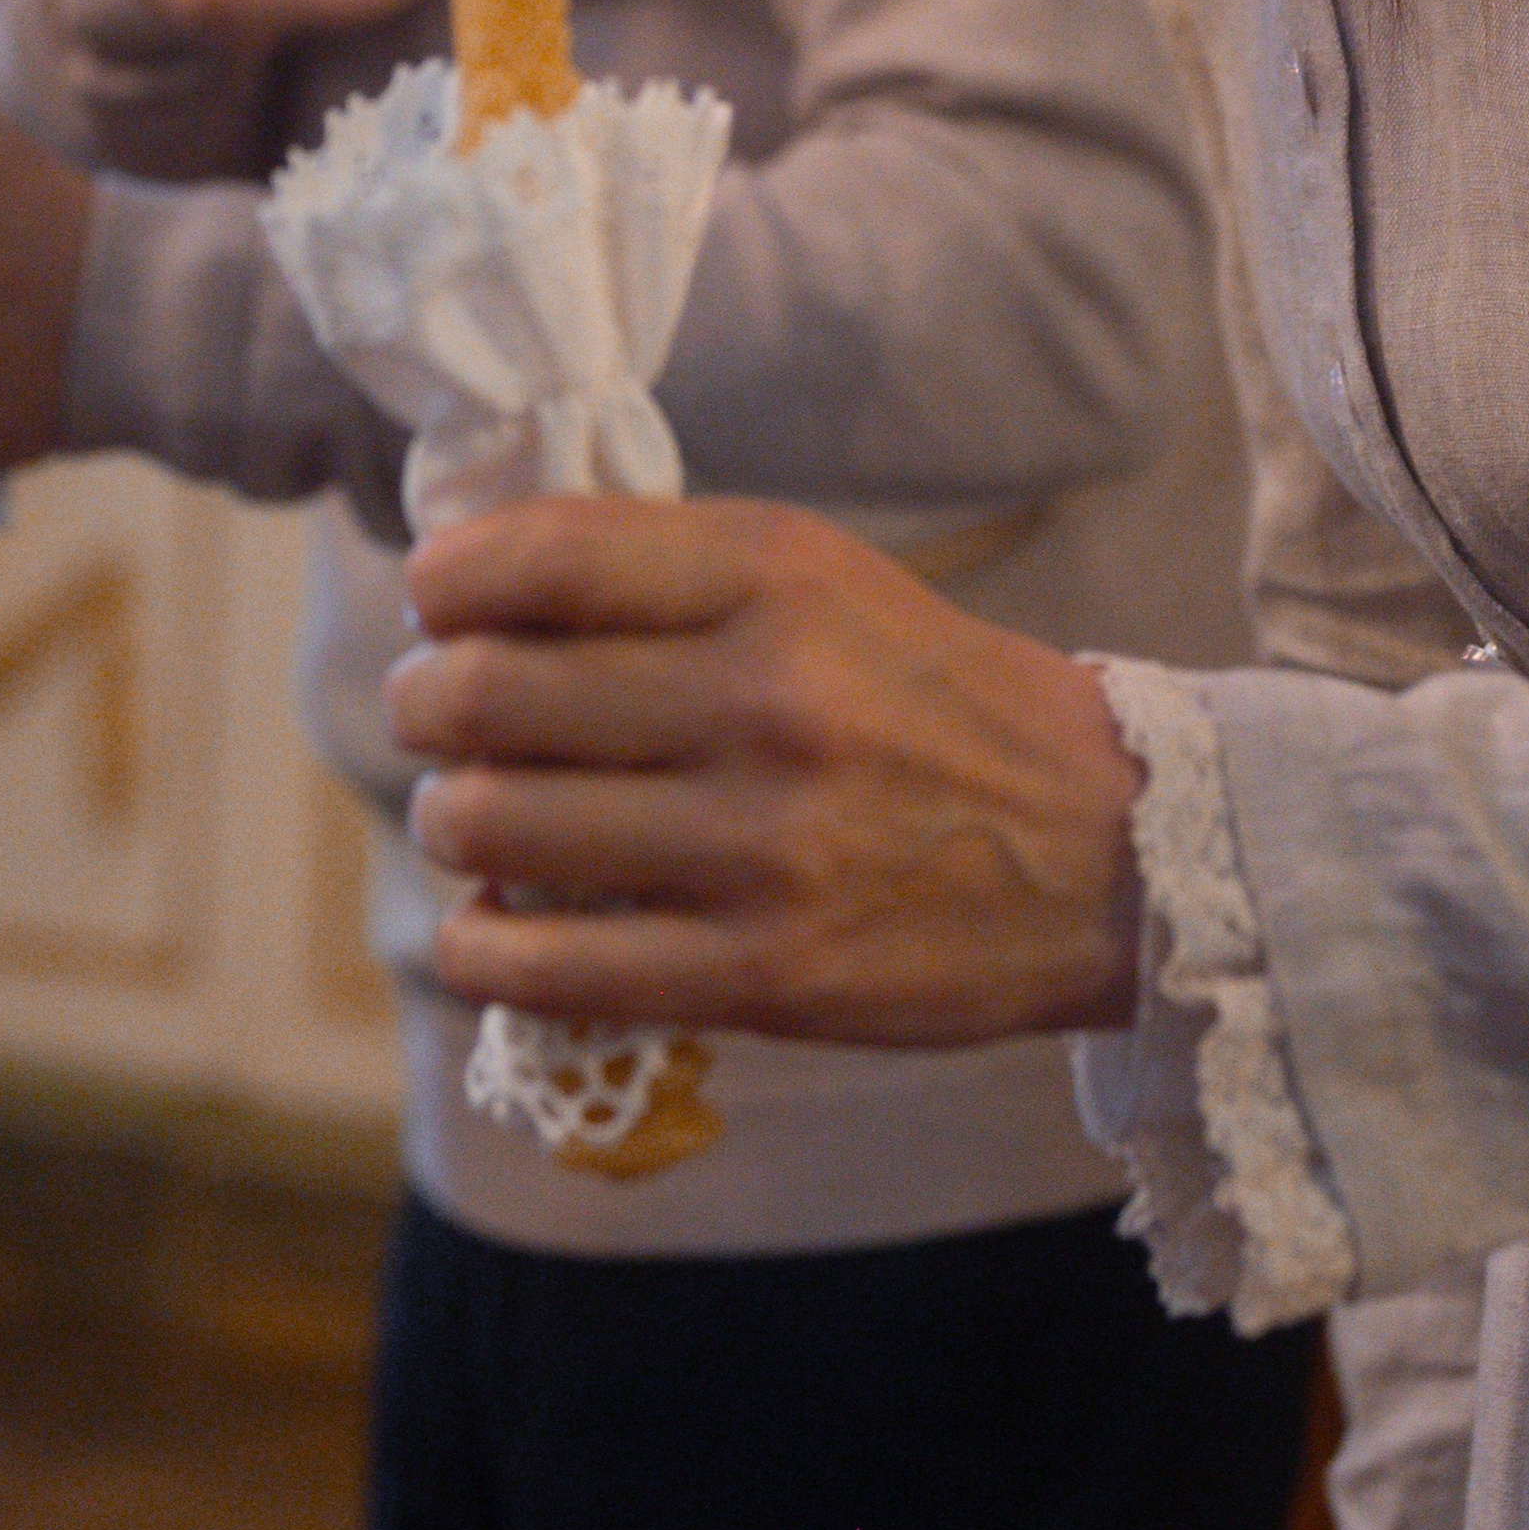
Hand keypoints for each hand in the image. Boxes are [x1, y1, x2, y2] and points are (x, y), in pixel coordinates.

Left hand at [384, 497, 1141, 1046]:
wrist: (1107, 851)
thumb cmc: (929, 695)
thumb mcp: (818, 575)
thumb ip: (660, 566)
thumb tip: (469, 581)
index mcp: (773, 577)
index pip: (539, 556)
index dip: (446, 581)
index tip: (435, 602)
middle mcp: (763, 698)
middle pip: (486, 695)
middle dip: (421, 703)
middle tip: (429, 715)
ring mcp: (761, 844)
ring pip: (496, 828)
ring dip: (447, 822)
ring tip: (467, 818)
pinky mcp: (765, 973)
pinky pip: (549, 968)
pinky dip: (482, 950)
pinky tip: (485, 931)